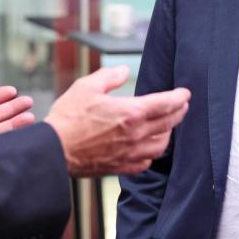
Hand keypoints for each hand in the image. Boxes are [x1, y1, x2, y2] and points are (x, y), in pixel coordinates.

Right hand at [44, 66, 189, 175]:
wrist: (53, 151)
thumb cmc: (68, 118)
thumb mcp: (87, 87)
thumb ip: (109, 77)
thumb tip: (123, 71)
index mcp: (131, 112)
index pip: (166, 104)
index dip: (179, 97)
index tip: (185, 94)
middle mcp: (136, 134)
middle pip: (169, 123)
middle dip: (179, 112)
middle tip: (182, 106)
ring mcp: (130, 153)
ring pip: (161, 145)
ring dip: (168, 133)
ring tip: (167, 126)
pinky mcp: (121, 167)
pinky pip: (146, 162)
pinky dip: (152, 154)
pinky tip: (149, 148)